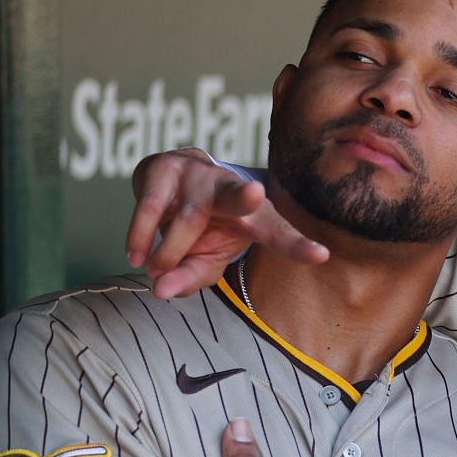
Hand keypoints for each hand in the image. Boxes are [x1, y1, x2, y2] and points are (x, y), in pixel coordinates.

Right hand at [127, 149, 328, 299]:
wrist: (169, 178)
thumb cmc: (199, 226)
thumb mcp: (203, 257)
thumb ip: (189, 276)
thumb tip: (159, 289)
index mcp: (254, 215)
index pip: (279, 234)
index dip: (298, 246)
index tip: (320, 255)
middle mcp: (230, 189)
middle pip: (239, 196)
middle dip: (247, 197)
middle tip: (255, 195)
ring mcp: (198, 175)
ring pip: (187, 218)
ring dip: (168, 252)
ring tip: (156, 271)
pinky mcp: (164, 167)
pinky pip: (151, 208)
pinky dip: (140, 235)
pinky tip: (136, 254)